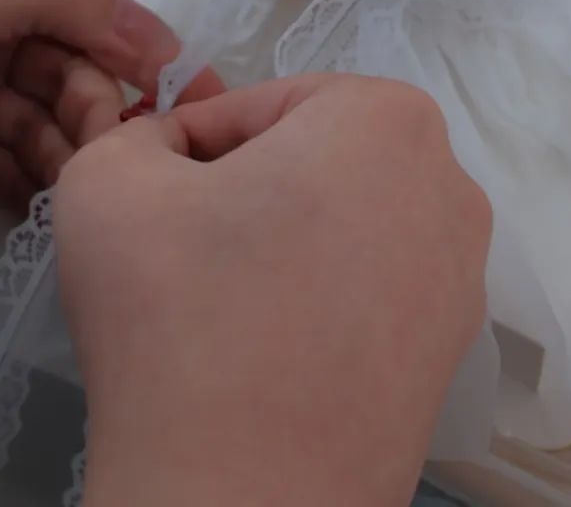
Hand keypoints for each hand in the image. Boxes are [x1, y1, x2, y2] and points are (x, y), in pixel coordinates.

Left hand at [0, 0, 220, 225]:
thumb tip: (160, 38)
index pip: (85, 2)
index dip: (130, 46)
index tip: (171, 95)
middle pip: (72, 65)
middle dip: (94, 107)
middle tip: (108, 149)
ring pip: (49, 118)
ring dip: (68, 150)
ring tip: (74, 182)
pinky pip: (14, 162)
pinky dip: (31, 182)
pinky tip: (39, 202)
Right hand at [55, 75, 490, 506]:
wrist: (245, 495)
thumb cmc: (178, 312)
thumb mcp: (106, 181)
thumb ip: (131, 134)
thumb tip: (165, 151)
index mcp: (386, 119)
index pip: (264, 103)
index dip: (193, 140)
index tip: (152, 188)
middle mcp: (450, 185)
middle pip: (317, 159)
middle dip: (244, 184)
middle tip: (182, 236)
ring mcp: (464, 274)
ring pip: (347, 222)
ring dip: (283, 240)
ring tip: (222, 295)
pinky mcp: (453, 350)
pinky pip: (371, 290)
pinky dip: (319, 298)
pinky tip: (269, 342)